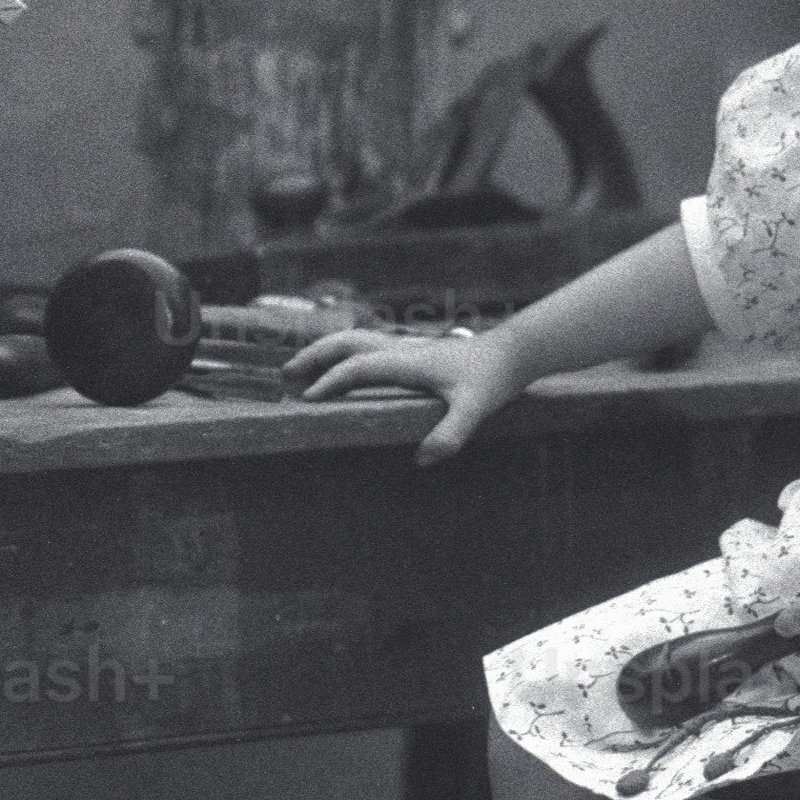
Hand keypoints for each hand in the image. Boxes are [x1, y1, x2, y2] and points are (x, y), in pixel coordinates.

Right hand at [276, 319, 529, 459]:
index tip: (308, 400)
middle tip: (286, 376)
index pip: (360, 368)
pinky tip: (342, 372)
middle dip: (314, 357)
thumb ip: (451, 434)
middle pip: (347, 343)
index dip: (332, 382)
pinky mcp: (413, 351)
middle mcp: (402, 349)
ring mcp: (406, 347)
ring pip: (355, 340)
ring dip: (325, 352)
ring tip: (300, 370)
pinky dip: (344, 354)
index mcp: (410, 362)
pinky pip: (368, 347)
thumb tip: (422, 458)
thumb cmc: (494, 380)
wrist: (513, 351)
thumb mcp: (476, 410)